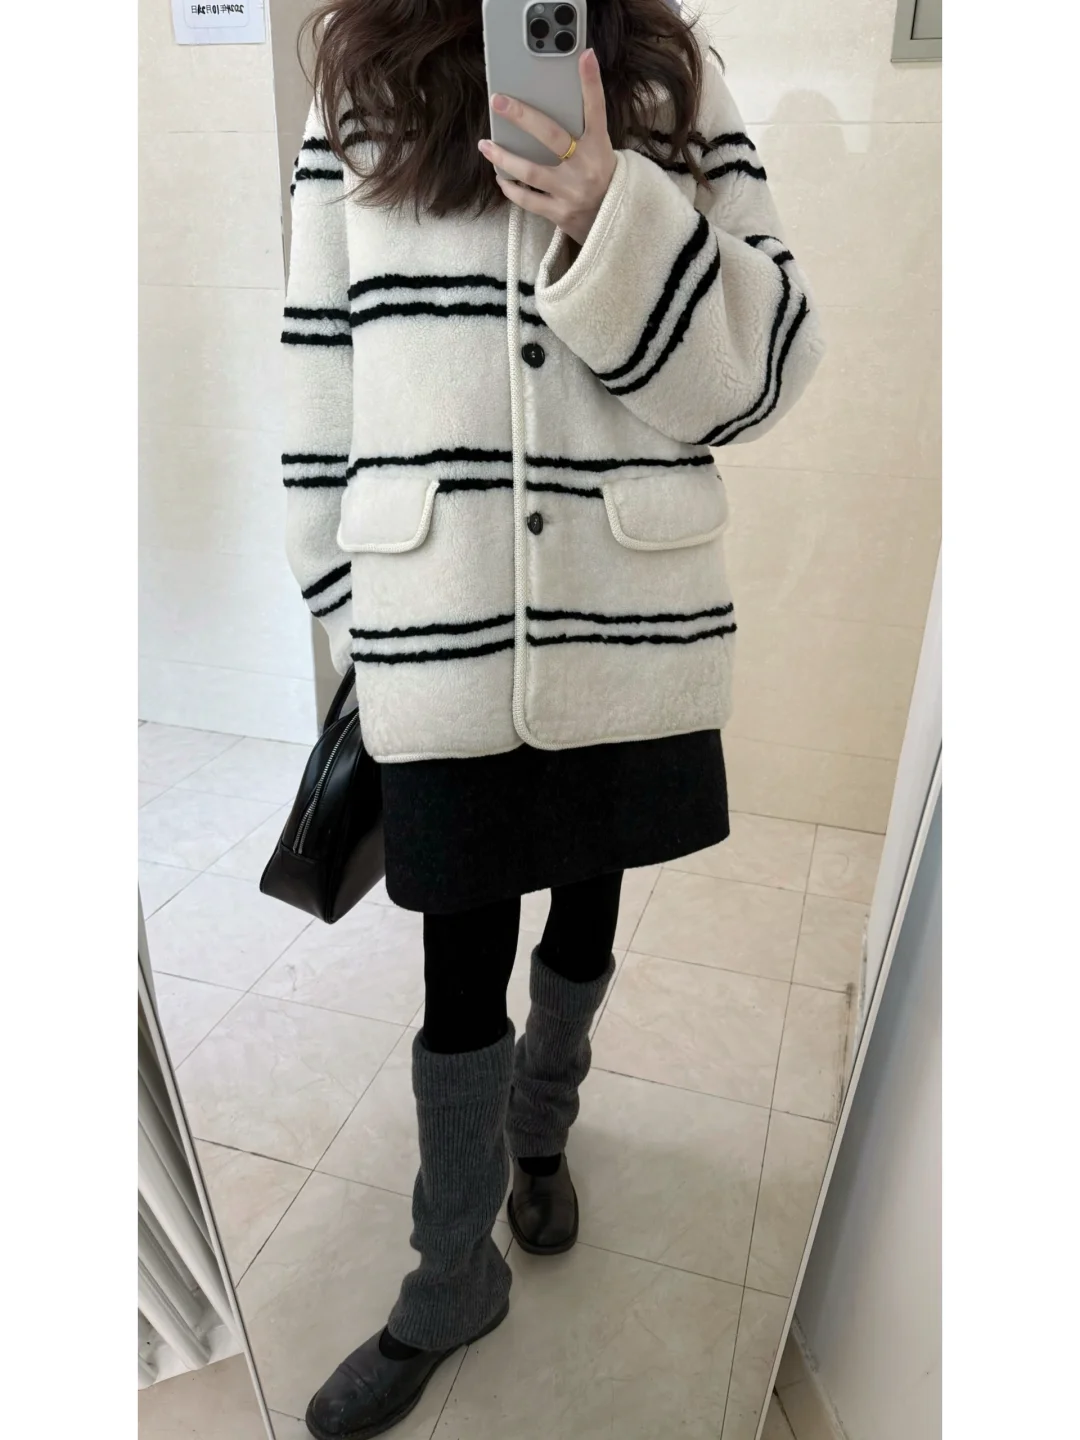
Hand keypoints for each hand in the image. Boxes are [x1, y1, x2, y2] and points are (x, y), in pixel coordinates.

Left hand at [478, 48, 615, 246]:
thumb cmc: (602, 182)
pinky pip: (528, 200)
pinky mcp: (559, 213)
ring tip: (485, 145)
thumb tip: (544, 114)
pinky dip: (511, 188)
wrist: (614, 225)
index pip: (596, 109)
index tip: (585, 56)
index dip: (591, 83)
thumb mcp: (600, 154)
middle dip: (522, 116)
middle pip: (551, 136)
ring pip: (530, 172)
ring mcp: (571, 192)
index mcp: (598, 148)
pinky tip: (500, 178)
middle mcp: (585, 168)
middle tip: (499, 101)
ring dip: (504, 157)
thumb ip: (580, 135)